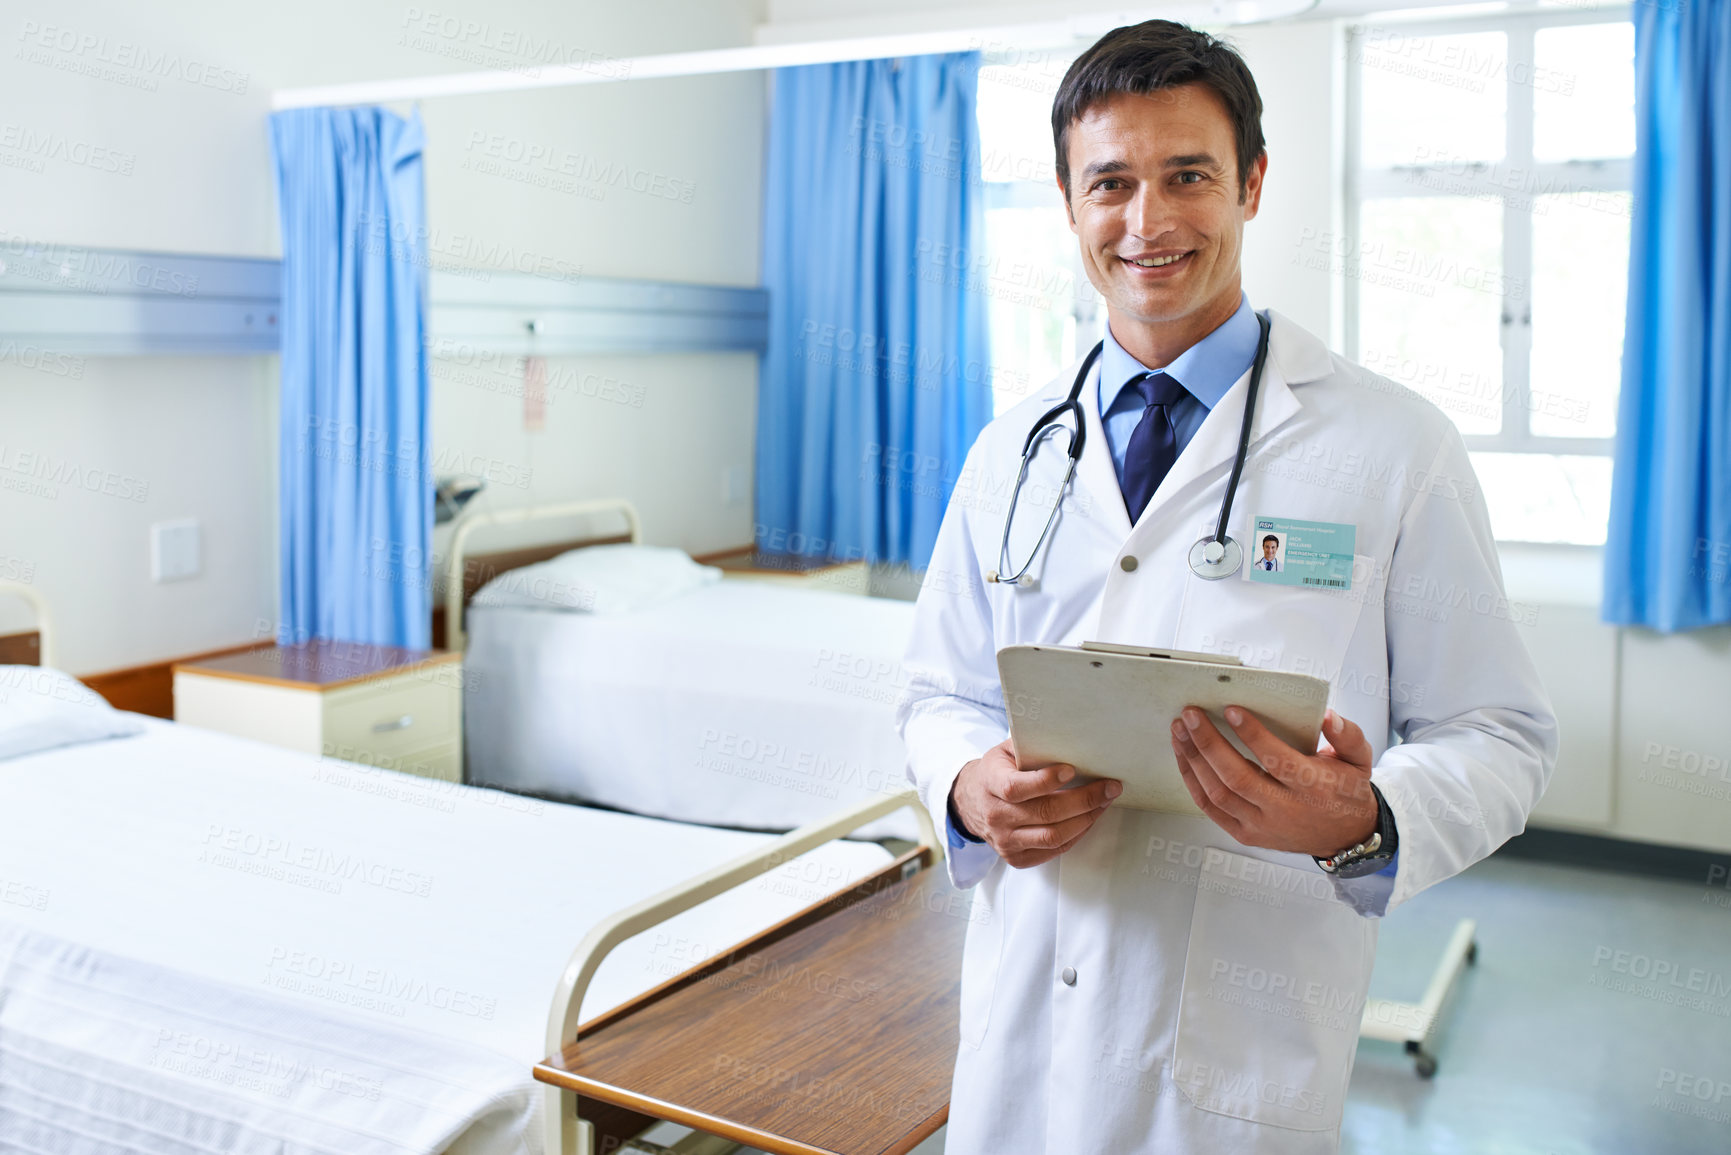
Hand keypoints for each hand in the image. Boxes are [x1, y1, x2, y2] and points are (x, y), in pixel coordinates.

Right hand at [950, 738, 1121, 868]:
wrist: (970, 803)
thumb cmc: (996, 772)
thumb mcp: (1004, 752)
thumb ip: (1030, 745)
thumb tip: (1069, 736)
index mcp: (990, 783)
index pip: (1016, 788)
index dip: (1045, 780)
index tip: (1071, 769)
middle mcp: (996, 816)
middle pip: (1045, 813)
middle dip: (1084, 799)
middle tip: (1109, 787)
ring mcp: (1005, 841)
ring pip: (1053, 836)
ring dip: (1086, 819)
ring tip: (1104, 803)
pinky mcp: (1016, 857)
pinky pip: (1054, 850)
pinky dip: (1077, 835)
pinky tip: (1088, 819)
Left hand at [1171, 706, 1377, 857]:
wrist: (1345, 836)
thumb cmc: (1346, 790)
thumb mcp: (1358, 759)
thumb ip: (1346, 735)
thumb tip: (1327, 715)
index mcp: (1313, 787)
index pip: (1277, 760)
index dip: (1252, 735)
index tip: (1231, 710)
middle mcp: (1285, 809)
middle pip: (1237, 777)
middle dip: (1208, 744)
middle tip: (1190, 715)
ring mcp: (1262, 825)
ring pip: (1218, 794)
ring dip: (1194, 760)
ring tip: (1180, 731)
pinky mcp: (1246, 834)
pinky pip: (1211, 809)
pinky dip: (1193, 782)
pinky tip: (1184, 758)